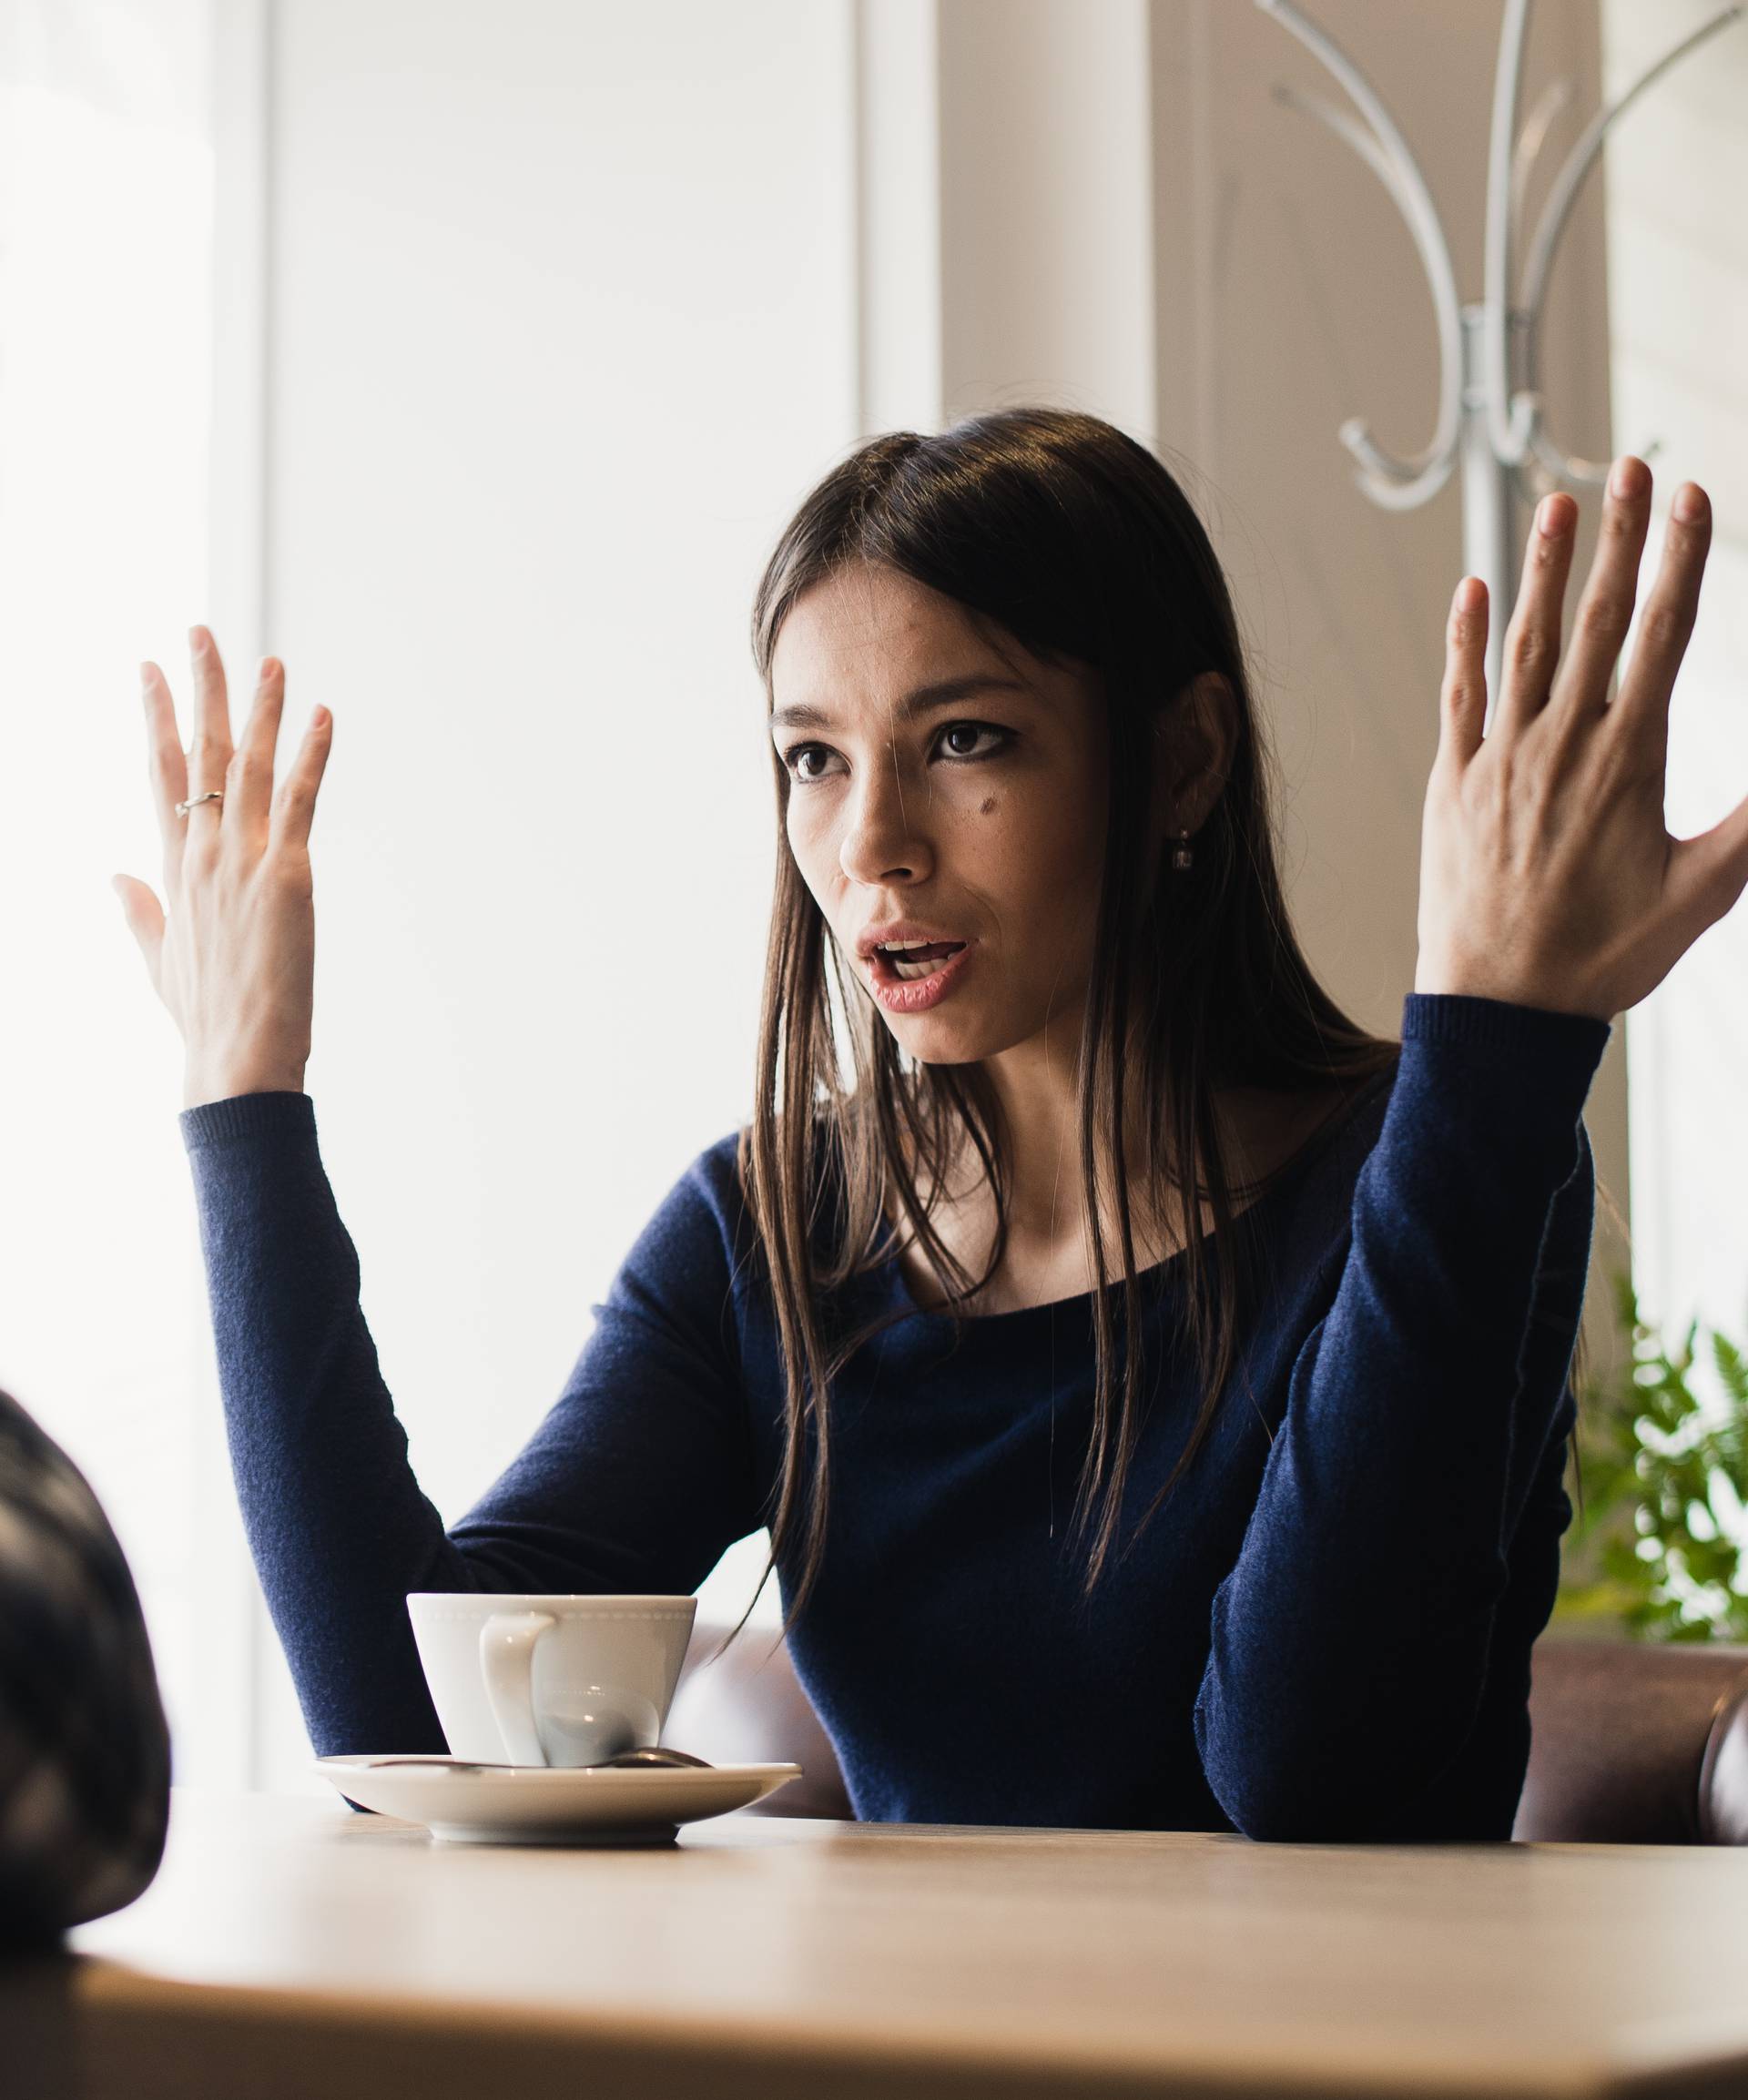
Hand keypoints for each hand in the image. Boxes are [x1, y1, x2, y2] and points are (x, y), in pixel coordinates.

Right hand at [112, 627, 332, 1108]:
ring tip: (270, 661)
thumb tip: (111, 874)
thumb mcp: (157, 958)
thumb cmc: (204, 1017)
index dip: (155, 718)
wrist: (236, 1057)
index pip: (159, 775)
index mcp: (172, 870)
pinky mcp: (287, 875)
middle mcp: (202, 855)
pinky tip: (323, 715)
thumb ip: (137, 910)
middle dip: (200, 689)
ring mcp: (242, 861)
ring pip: (248, 766)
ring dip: (261, 709)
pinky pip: (301, 800)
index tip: (148, 670)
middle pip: (197, 754)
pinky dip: (313, 754)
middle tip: (201, 633)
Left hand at [1415, 455, 1747, 1022]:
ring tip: (1558, 501)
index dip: (1679, 560)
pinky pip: (1459, 695)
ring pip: (1524, 644)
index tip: (1691, 494)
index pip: (1662, 636)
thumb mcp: (1705, 891)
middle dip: (1618, 538)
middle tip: (1632, 463)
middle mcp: (1560, 743)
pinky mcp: (1454, 781)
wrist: (1499, 1007)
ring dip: (1542, 568)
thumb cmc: (1606, 956)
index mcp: (1627, 759)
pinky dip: (1466, 640)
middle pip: (1595, 620)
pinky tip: (1473, 588)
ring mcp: (1499, 757)